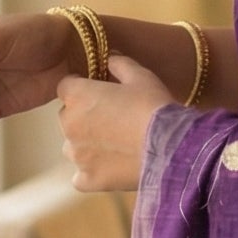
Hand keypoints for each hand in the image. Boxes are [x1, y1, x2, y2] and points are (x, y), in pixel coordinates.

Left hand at [59, 54, 175, 192]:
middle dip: (85, 117)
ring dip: (87, 144)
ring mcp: (77, 155)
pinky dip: (91, 173)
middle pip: (68, 117)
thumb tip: (110, 57)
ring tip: (116, 145)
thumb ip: (120, 64)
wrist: (171, 147)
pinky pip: (81, 176)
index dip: (83, 89)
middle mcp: (69, 124)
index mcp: (77, 95)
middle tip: (113, 120)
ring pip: (73, 147)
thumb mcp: (141, 77)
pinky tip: (111, 168)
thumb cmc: (155, 106)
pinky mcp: (88, 179)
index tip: (100, 93)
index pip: (66, 87)